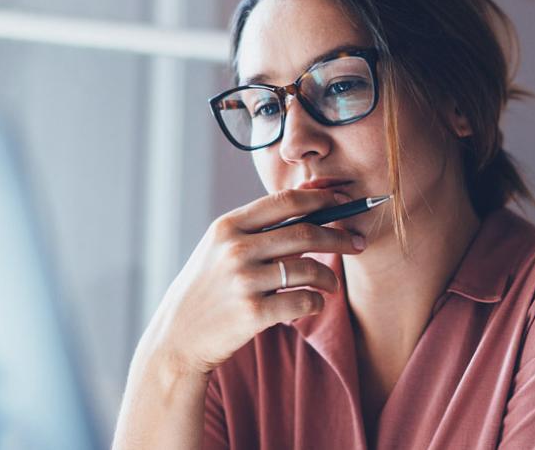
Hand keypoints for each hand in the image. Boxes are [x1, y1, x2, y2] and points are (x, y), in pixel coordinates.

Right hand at [136, 188, 364, 376]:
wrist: (177, 335)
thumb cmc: (206, 288)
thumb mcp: (219, 248)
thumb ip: (255, 229)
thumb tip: (306, 208)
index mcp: (228, 226)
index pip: (284, 201)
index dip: (320, 198)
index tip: (343, 200)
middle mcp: (235, 248)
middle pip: (304, 233)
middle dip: (339, 236)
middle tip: (357, 243)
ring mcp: (243, 281)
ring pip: (309, 269)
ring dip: (330, 277)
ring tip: (332, 285)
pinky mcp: (252, 313)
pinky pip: (303, 302)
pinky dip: (316, 302)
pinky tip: (314, 303)